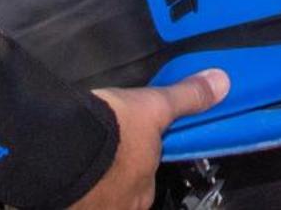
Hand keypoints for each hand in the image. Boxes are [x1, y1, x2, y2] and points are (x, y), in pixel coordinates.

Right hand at [71, 70, 228, 209]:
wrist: (59, 146)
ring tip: (81, 155)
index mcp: (143, 191)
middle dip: (113, 175)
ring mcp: (89, 209)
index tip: (128, 146)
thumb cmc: (111, 132)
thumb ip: (187, 97)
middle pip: (121, 193)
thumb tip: (221, 83)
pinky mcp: (61, 206)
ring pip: (95, 196)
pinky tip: (62, 165)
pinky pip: (70, 197)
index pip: (147, 180)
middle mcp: (120, 207)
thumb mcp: (155, 106)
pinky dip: (68, 183)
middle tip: (103, 149)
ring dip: (90, 180)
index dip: (138, 162)